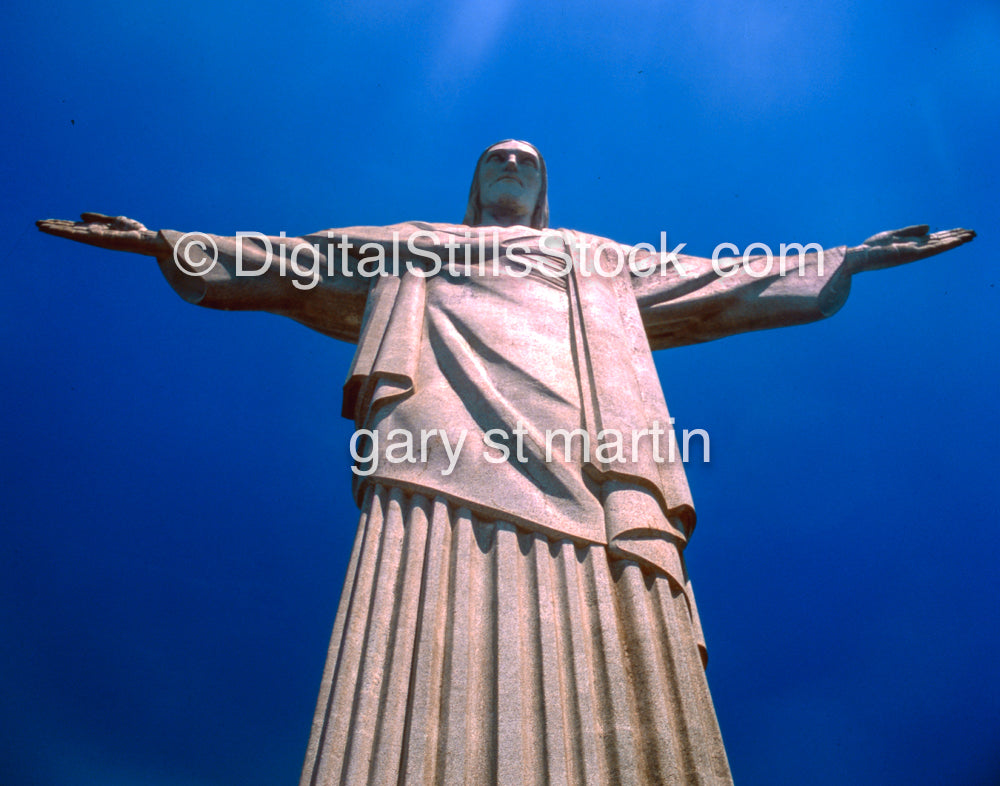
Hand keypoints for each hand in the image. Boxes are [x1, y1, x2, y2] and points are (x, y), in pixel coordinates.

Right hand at [36, 213, 168, 256]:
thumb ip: (98, 218)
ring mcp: (94, 237)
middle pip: (69, 230)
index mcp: (96, 231)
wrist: (147, 239)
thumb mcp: (115, 221)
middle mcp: (93, 235)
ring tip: (39, 225)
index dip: (61, 225)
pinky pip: (78, 234)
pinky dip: (65, 231)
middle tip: (37, 223)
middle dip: (54, 227)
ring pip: (70, 233)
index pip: (75, 228)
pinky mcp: (97, 238)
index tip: (46, 222)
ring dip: (55, 229)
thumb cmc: (134, 231)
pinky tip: (55, 229)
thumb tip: (81, 215)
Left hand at [846, 225, 974, 274]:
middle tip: (974, 233)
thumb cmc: (873, 247)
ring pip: (941, 245)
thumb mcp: (893, 234)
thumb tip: (929, 227)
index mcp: (912, 244)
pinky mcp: (912, 254)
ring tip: (971, 235)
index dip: (949, 234)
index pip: (934, 238)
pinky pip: (933, 248)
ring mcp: (915, 252)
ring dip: (956, 240)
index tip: (963, 230)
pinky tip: (957, 240)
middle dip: (957, 237)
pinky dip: (946, 244)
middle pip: (941, 241)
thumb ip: (911, 231)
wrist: (861, 257)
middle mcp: (916, 248)